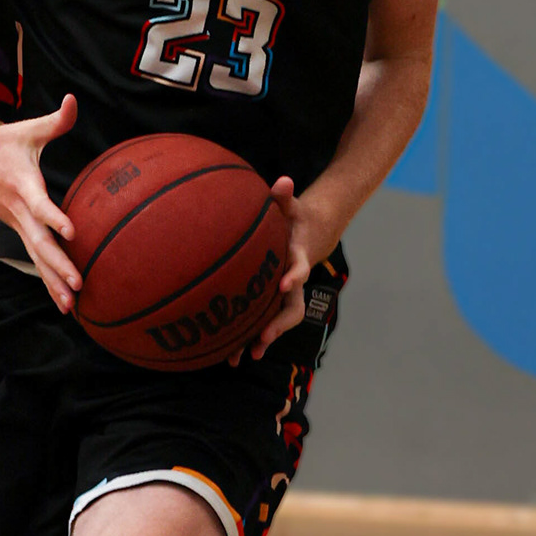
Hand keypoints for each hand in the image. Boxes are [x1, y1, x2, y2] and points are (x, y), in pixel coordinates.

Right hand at [0, 94, 82, 310]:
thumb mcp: (28, 128)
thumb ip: (56, 120)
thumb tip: (74, 100)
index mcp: (23, 185)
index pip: (40, 205)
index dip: (55, 218)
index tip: (71, 232)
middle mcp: (18, 210)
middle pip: (38, 243)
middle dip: (58, 265)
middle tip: (77, 284)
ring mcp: (15, 222)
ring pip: (35, 257)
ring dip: (52, 282)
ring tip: (71, 305)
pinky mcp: (16, 228)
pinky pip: (33, 257)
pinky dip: (47, 278)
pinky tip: (62, 298)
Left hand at [243, 177, 336, 357]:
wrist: (305, 236)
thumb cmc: (293, 219)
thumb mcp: (291, 207)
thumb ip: (285, 197)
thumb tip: (283, 180)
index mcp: (298, 259)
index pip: (300, 270)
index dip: (294, 277)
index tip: (284, 285)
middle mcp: (294, 284)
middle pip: (292, 309)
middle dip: (279, 324)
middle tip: (264, 336)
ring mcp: (284, 297)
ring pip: (277, 323)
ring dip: (263, 339)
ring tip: (247, 354)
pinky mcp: (271, 304)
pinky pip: (262, 325)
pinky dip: (248, 340)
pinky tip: (230, 356)